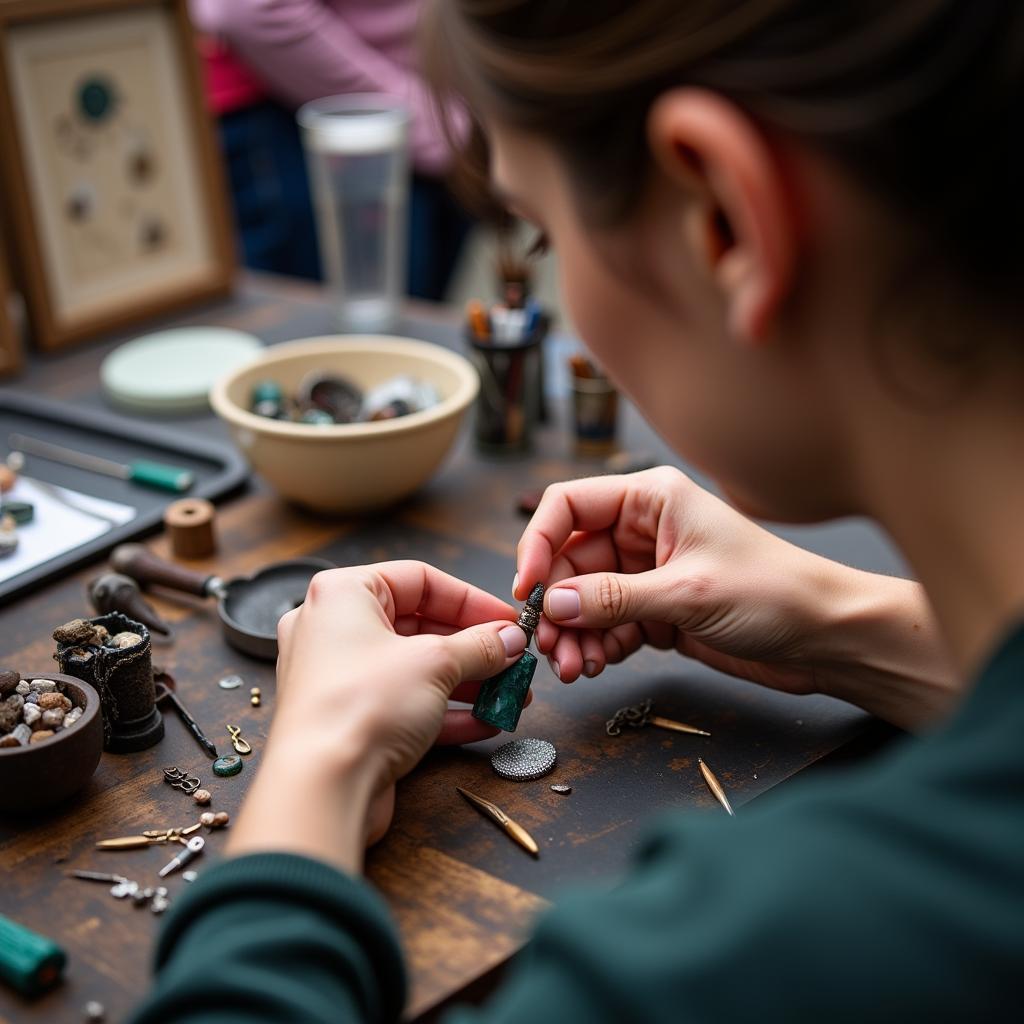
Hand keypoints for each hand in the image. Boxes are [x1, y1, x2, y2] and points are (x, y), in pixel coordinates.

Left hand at [227, 562, 526, 871]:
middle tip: (513, 659)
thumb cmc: (357, 708)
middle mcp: (335, 631)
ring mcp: (341, 679)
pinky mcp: (352, 721)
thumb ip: (479, 646)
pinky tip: (487, 722)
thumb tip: (508, 638)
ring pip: (417, 670)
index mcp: (343, 595)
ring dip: (468, 682)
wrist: (322, 787)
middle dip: (474, 647)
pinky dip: (447, 712)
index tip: (507, 621)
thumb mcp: (435, 663)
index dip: (471, 600)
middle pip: (420, 627)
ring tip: (510, 695)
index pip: (419, 580)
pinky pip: (407, 706)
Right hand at [517, 468, 954, 727]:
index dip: (539, 542)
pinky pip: (607, 625)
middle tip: (548, 644)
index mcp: (651, 500)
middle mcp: (642, 531)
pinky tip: (595, 665)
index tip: (529, 587)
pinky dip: (596, 646)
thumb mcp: (689, 592)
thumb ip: (615, 597)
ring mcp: (647, 573)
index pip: (571, 505)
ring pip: (585, 598)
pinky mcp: (655, 610)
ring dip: (573, 633)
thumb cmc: (775, 592)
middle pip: (571, 559)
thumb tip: (556, 603)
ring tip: (573, 666)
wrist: (824, 638)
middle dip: (557, 603)